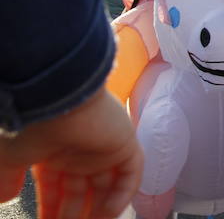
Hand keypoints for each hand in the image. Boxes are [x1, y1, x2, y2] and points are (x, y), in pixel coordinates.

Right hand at [0, 89, 142, 218]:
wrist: (56, 98)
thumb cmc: (30, 123)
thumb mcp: (9, 158)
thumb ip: (6, 180)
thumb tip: (4, 198)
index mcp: (53, 150)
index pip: (55, 187)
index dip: (51, 208)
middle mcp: (79, 149)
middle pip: (80, 190)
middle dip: (73, 214)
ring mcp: (103, 146)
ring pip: (105, 185)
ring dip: (98, 210)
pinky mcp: (124, 143)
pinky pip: (130, 175)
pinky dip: (122, 196)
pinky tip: (107, 215)